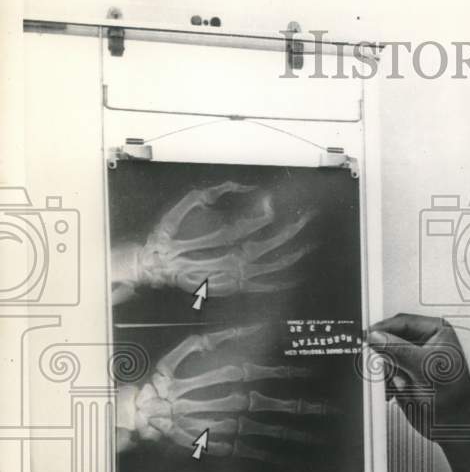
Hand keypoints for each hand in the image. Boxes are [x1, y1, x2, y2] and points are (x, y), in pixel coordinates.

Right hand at [110, 182, 314, 303]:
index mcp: (225, 237)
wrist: (157, 265)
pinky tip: (295, 277)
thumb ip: (215, 192)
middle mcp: (234, 258)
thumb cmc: (172, 235)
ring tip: (310, 243)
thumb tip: (241, 185)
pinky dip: (281, 281)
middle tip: (307, 217)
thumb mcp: (189, 204)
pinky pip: (264, 286)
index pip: (258, 222)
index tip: (278, 202)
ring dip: (294, 253)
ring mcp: (237, 275)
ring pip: (274, 266)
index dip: (270, 211)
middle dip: (293, 228)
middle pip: (272, 243)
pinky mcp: (235, 286)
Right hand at [367, 314, 469, 441]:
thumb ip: (399, 350)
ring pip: (385, 357)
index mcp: (436, 331)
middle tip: (389, 368)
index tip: (367, 338)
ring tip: (402, 384)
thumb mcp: (425, 368)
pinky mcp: (404, 373)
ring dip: (388, 372)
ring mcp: (413, 358)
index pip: (402, 322)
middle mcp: (424, 341)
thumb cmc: (454, 396)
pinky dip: (386, 382)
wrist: (453, 425)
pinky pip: (384, 372)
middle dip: (387, 357)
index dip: (383, 329)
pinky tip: (397, 391)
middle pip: (389, 338)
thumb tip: (377, 337)